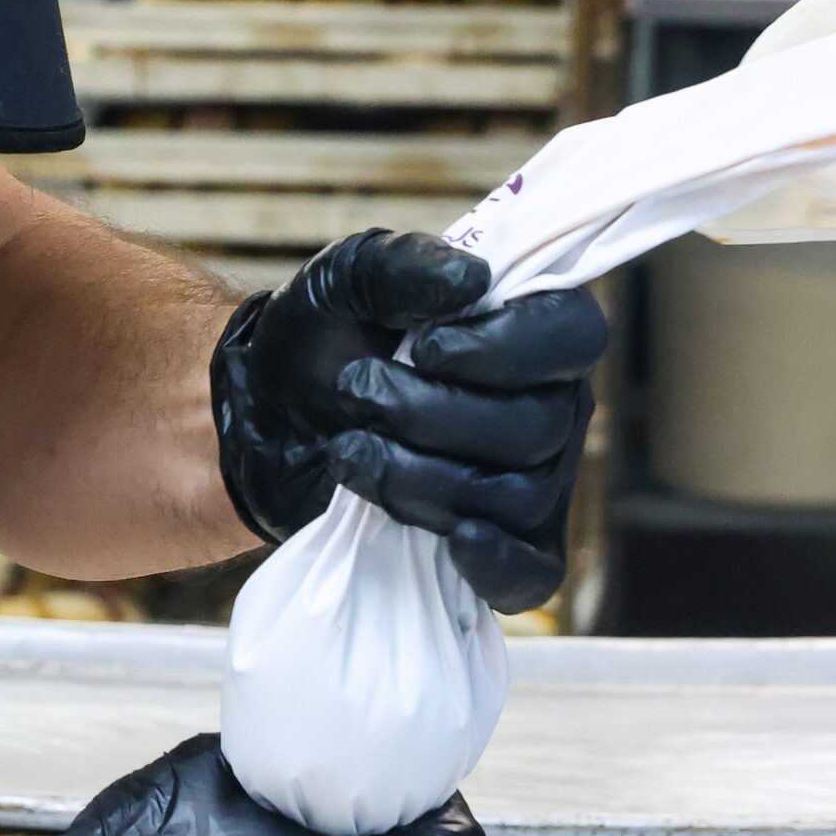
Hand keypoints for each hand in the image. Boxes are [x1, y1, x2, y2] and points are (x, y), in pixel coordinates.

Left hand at [211, 229, 607, 611]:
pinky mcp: (496, 547)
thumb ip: (407, 265)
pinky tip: (454, 539)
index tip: (431, 348)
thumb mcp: (349, 278)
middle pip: (536, 425)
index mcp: (529, 335)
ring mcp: (530, 484)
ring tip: (350, 452)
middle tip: (357, 392)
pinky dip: (496, 561)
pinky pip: (532, 571)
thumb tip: (474, 280)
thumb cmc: (320, 339)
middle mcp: (547, 409)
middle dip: (431, 414)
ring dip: (418, 476)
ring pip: (516, 495)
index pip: (574, 336)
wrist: (262, 419)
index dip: (509, 348)